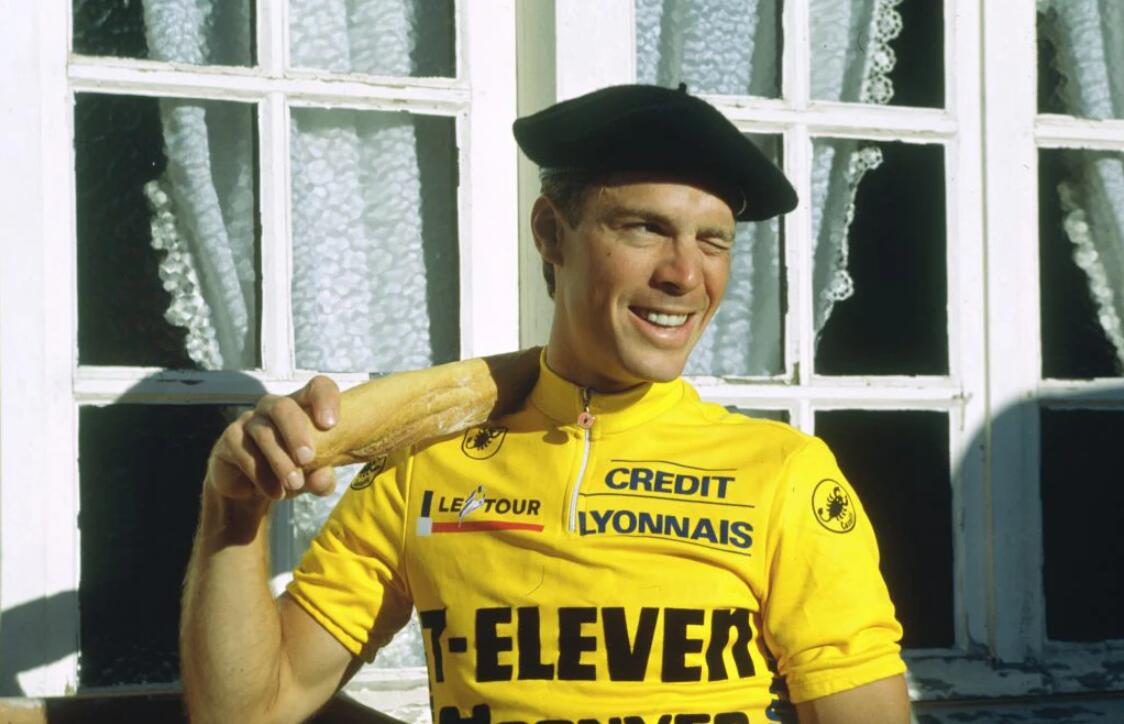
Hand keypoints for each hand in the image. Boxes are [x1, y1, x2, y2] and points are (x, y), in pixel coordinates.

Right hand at [207, 376, 341, 501]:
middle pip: (282, 406)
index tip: (330, 424)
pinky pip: (242, 450)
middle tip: (307, 459)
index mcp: (303, 407)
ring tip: (294, 484)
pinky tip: (274, 491)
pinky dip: (260, 474)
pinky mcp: (229, 439)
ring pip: (262, 432)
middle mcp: (274, 407)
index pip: (318, 387)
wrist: (251, 489)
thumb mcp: (312, 480)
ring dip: (280, 460)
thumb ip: (322, 479)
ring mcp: (249, 421)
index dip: (325, 398)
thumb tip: (322, 478)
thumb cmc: (291, 472)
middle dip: (296, 433)